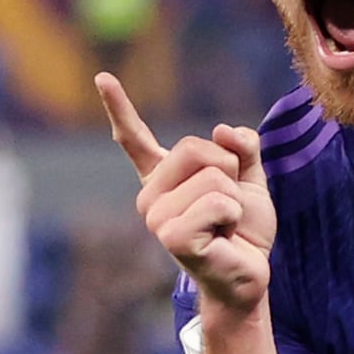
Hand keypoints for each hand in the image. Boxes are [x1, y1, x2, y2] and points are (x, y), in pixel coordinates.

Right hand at [97, 72, 270, 316]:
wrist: (249, 276)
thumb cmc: (245, 231)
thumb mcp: (250, 179)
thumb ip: (242, 148)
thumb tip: (223, 131)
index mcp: (163, 178)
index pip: (134, 139)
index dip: (119, 107)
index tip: (103, 77)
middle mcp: (151, 196)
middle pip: (192, 146)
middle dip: (227, 170)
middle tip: (227, 206)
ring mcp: (156, 217)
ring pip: (212, 176)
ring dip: (234, 200)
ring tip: (225, 226)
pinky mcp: (171, 236)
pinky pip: (218, 202)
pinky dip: (233, 216)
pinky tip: (223, 238)